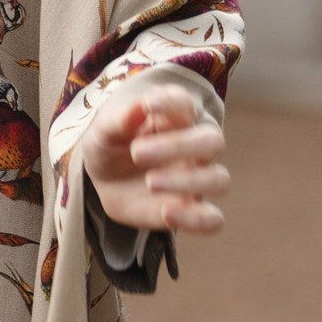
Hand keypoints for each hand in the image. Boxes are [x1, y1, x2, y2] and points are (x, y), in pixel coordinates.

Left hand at [78, 82, 229, 235]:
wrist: (105, 182)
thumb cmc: (110, 148)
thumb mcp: (103, 133)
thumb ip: (119, 121)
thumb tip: (139, 107)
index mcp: (174, 118)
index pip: (186, 103)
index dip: (173, 102)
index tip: (148, 105)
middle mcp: (194, 146)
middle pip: (212, 140)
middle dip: (179, 145)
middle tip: (137, 153)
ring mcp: (196, 178)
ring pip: (219, 179)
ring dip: (188, 181)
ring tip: (149, 182)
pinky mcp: (192, 209)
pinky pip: (213, 219)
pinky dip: (197, 219)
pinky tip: (167, 213)